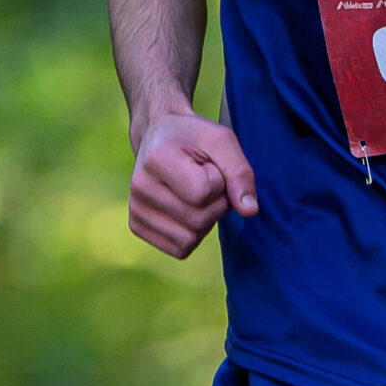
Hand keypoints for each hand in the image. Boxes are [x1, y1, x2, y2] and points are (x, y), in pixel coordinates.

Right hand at [128, 111, 257, 257]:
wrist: (159, 137)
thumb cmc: (195, 138)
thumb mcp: (222, 141)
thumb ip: (240, 173)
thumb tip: (249, 211)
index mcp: (157, 158)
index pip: (203, 192)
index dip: (219, 182)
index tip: (208, 166)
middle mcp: (139, 186)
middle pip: (198, 220)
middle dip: (217, 204)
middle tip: (207, 182)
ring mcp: (135, 208)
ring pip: (189, 240)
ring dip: (206, 221)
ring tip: (196, 195)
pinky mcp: (136, 226)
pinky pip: (180, 249)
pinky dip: (193, 234)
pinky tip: (186, 209)